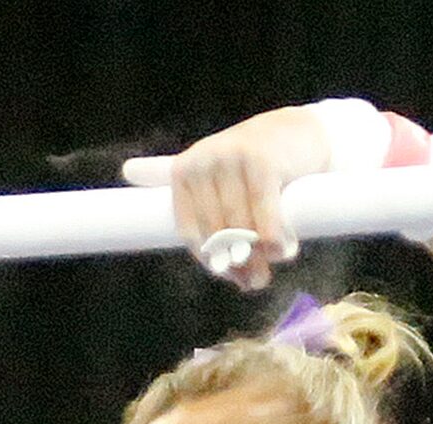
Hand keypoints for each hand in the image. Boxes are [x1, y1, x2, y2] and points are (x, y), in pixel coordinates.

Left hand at [122, 106, 332, 290]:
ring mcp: (231, 159)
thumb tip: (135, 179)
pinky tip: (283, 251)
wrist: (297, 132)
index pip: (190, 232)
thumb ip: (177, 184)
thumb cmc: (253, 165)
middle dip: (238, 264)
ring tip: (271, 270)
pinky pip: (264, 215)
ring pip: (241, 227)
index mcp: (184, 171)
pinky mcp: (262, 162)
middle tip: (257, 282)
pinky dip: (274, 239)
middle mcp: (202, 162)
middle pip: (217, 233)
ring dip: (259, 257)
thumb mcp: (215, 176)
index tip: (232, 277)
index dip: (210, 262)